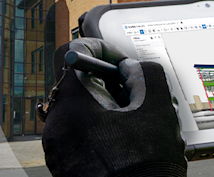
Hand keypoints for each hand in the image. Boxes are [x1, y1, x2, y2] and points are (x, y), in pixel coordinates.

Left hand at [40, 37, 186, 175]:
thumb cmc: (144, 165)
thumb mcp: (157, 106)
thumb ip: (144, 74)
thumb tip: (130, 69)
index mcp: (73, 100)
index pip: (74, 52)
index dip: (104, 49)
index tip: (124, 61)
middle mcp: (56, 122)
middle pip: (77, 84)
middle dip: (109, 84)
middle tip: (136, 98)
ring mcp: (57, 147)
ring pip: (79, 112)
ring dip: (106, 111)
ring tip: (134, 128)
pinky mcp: (63, 165)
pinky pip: (79, 136)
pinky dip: (100, 133)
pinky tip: (124, 146)